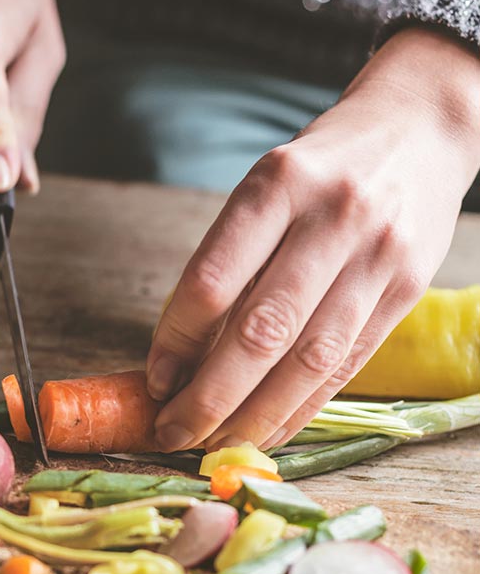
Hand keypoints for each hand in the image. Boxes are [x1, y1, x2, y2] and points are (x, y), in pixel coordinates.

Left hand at [147, 28, 479, 451]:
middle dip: (209, 397)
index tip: (155, 380)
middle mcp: (332, 218)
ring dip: (255, 416)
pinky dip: (301, 408)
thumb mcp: (266, 188)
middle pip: (261, 332)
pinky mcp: (408, 290)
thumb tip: (183, 356)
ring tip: (215, 444)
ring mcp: (377, 256)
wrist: (419, 130)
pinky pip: (346, 366)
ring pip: (309, 360)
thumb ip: (231, 262)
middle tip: (173, 432)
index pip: (212, 280)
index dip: (175, 342)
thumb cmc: (321, 167)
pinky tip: (268, 430)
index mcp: (278, 184)